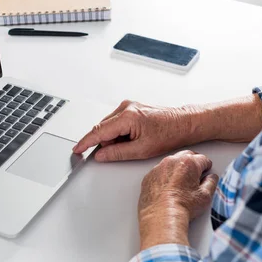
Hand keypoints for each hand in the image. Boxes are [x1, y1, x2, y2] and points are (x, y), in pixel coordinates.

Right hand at [72, 100, 195, 161]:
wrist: (184, 124)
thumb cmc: (169, 134)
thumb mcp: (141, 150)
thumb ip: (117, 153)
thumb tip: (101, 155)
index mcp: (127, 117)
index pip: (99, 132)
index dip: (86, 142)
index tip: (77, 149)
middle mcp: (125, 107)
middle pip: (103, 129)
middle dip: (107, 143)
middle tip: (123, 151)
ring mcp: (128, 106)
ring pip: (109, 126)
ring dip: (115, 138)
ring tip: (134, 143)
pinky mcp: (131, 108)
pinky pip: (116, 122)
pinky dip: (120, 133)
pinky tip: (133, 137)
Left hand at [138, 150, 218, 248]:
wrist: (162, 216)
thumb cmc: (182, 206)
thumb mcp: (205, 196)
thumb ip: (211, 183)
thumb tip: (211, 178)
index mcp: (188, 163)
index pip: (203, 159)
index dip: (206, 166)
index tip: (206, 170)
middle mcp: (171, 162)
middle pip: (186, 156)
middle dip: (193, 163)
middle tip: (196, 173)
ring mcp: (158, 168)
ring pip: (171, 162)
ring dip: (177, 168)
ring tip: (181, 182)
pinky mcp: (149, 176)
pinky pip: (159, 172)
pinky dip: (164, 176)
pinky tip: (168, 188)